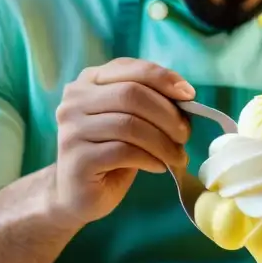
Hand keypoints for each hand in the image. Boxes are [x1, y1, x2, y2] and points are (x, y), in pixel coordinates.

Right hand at [50, 58, 194, 227]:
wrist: (80, 194)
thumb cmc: (112, 153)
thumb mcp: (132, 120)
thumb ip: (150, 102)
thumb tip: (186, 96)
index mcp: (90, 81)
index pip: (130, 68)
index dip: (163, 78)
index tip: (189, 95)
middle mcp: (74, 100)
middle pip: (131, 94)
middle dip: (167, 114)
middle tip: (185, 135)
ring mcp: (72, 129)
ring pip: (129, 125)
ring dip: (163, 142)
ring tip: (178, 156)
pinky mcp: (77, 158)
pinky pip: (123, 152)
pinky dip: (150, 159)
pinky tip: (160, 166)